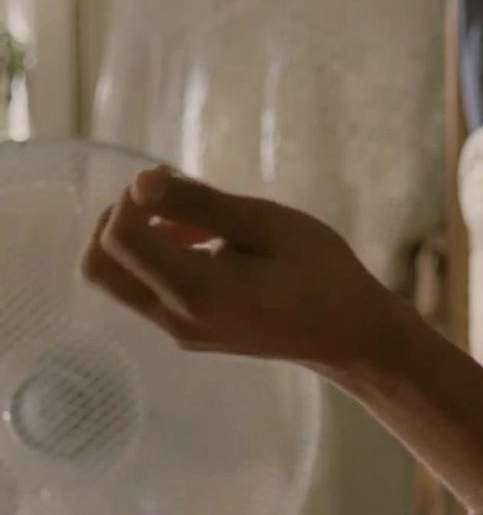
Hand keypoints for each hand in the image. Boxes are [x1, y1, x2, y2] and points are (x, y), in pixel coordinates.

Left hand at [79, 165, 405, 370]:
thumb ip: (202, 203)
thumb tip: (141, 180)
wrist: (352, 335)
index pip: (119, 240)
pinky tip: (209, 246)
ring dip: (141, 240)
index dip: (131, 199)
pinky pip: (149, 292)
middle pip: (99, 268)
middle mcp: (176, 318)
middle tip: (166, 198)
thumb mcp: (269, 225)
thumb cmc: (323, 274)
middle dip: (118, 220)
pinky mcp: (189, 333)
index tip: (172, 179)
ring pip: (120, 280)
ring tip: (200, 222)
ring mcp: (180, 331)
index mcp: (196, 291)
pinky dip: (159, 260)